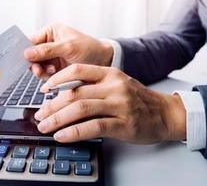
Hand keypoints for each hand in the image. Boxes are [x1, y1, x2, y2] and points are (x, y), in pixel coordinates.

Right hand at [24, 23, 113, 79]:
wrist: (105, 62)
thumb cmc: (90, 48)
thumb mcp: (68, 47)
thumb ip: (47, 50)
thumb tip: (27, 52)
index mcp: (51, 32)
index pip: (31, 40)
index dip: (24, 49)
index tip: (21, 58)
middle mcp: (49, 44)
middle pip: (31, 55)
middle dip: (34, 62)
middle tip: (38, 69)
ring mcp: (51, 57)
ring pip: (36, 66)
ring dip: (41, 71)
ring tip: (50, 71)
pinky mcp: (55, 70)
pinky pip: (44, 74)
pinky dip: (47, 77)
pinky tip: (55, 75)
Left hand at [34, 64, 185, 143]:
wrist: (167, 114)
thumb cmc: (138, 101)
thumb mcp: (117, 84)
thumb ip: (94, 86)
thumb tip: (62, 96)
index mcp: (109, 73)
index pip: (76, 70)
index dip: (56, 80)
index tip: (43, 90)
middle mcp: (113, 86)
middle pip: (74, 93)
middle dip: (51, 106)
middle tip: (39, 115)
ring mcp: (119, 105)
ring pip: (80, 109)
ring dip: (58, 119)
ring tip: (45, 127)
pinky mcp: (123, 124)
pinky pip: (93, 127)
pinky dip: (73, 132)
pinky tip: (62, 136)